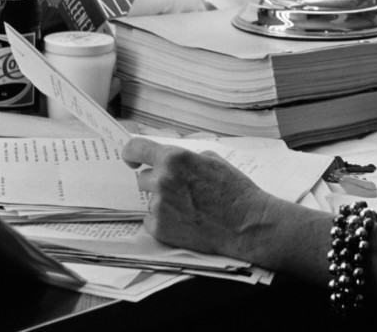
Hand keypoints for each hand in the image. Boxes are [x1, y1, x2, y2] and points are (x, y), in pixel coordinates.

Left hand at [123, 137, 269, 258]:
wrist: (246, 224)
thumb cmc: (234, 190)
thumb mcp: (213, 160)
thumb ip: (186, 157)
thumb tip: (170, 159)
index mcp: (174, 159)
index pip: (136, 148)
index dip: (131, 153)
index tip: (131, 159)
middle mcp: (162, 180)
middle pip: (143, 178)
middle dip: (157, 182)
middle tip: (180, 190)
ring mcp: (159, 206)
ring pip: (150, 200)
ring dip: (163, 202)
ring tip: (189, 208)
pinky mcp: (160, 228)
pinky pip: (151, 220)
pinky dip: (164, 221)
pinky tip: (185, 221)